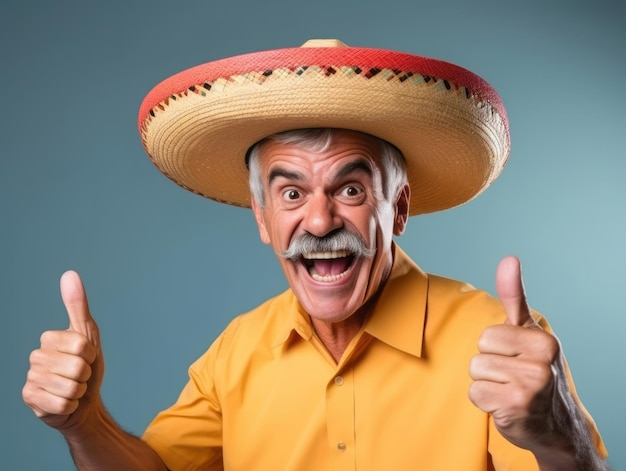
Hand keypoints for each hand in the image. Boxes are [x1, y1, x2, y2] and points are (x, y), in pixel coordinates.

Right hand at [22, 271, 104, 431]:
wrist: (84, 401)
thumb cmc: (87, 366)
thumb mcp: (87, 334)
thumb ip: (77, 305)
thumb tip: (69, 274)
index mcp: (49, 338)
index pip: (81, 345)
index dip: (91, 354)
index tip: (87, 357)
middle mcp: (36, 356)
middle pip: (77, 367)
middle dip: (85, 375)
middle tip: (80, 376)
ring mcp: (31, 378)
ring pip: (70, 387)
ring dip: (78, 391)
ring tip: (73, 388)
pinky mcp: (30, 400)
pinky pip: (62, 404)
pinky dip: (70, 405)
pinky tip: (64, 402)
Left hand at [469, 256, 560, 449]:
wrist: (554, 425)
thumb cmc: (535, 372)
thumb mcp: (528, 332)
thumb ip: (514, 297)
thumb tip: (509, 259)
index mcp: (543, 340)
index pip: (488, 335)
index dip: (496, 349)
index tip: (517, 360)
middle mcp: (541, 363)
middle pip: (479, 352)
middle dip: (488, 366)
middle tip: (511, 377)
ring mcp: (529, 387)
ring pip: (475, 373)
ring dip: (486, 385)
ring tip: (509, 391)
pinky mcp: (515, 407)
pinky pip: (475, 394)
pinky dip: (485, 403)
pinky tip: (506, 406)